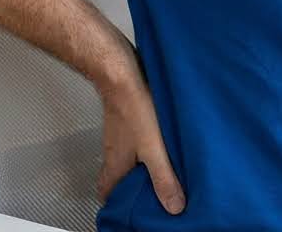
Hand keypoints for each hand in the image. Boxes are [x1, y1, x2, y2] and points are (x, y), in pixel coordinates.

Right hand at [95, 49, 185, 214]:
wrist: (123, 73)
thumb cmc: (135, 109)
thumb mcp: (154, 150)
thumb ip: (164, 178)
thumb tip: (174, 207)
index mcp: (115, 164)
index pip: (106, 191)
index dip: (114, 202)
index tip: (128, 208)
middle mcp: (113, 150)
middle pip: (117, 174)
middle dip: (131, 184)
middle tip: (150, 189)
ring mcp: (119, 133)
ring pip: (127, 155)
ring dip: (141, 163)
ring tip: (162, 166)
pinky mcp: (127, 117)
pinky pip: (134, 138)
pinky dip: (145, 144)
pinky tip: (162, 139)